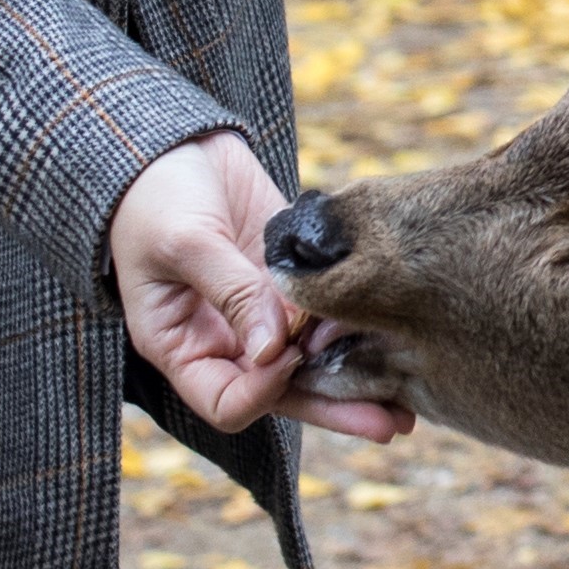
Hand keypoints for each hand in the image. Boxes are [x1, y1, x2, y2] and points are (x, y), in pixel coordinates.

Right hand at [111, 131, 411, 442]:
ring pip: (316, 362)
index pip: (226, 402)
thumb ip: (233, 293)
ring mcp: (264, 314)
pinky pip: (329, 316)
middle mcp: (227, 342)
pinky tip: (397, 336)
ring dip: (360, 376)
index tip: (288, 358)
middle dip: (337, 407)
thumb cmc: (156, 196)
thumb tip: (276, 350)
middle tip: (390, 422)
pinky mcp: (294, 283)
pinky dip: (359, 328)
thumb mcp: (186, 243)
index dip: (261, 393)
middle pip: (285, 395)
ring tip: (411, 394)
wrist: (175, 145)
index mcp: (183, 348)